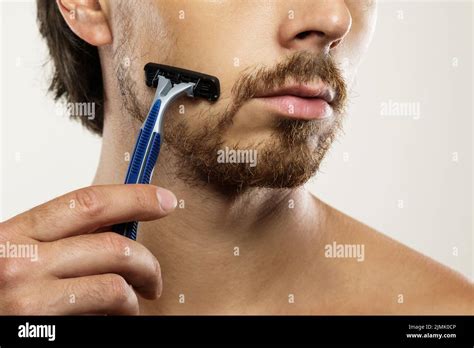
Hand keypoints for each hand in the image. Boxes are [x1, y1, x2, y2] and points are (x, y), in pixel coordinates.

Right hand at [0, 184, 176, 314]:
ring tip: (134, 302)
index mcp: (17, 234)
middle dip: (147, 260)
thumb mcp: (14, 255)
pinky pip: (101, 311)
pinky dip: (120, 313)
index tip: (162, 200)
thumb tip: (112, 231)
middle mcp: (20, 261)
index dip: (134, 197)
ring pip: (114, 282)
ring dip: (135, 294)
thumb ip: (57, 242)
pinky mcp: (39, 329)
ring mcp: (29, 298)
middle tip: (154, 275)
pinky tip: (115, 317)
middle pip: (112, 244)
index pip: (88, 203)